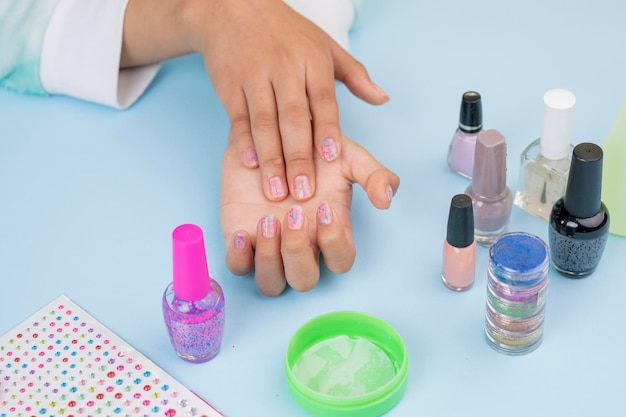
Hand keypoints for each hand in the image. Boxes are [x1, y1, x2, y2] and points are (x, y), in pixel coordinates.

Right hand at [122, 0, 388, 201]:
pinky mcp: (229, 84)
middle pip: (293, 118)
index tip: (332, 160)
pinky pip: (238, 117)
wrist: (232, 7)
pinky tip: (249, 163)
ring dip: (271, 159)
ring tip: (277, 190)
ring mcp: (254, 76)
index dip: (327, 130)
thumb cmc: (285, 31)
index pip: (323, 100)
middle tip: (304, 191)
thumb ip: (354, 75)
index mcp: (312, 60)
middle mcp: (284, 67)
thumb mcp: (324, 45)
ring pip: (264, 122)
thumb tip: (382, 98)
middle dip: (298, 157)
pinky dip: (243, 141)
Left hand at [220, 133, 398, 295]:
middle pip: (305, 280)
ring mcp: (269, 246)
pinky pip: (238, 268)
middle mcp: (300, 245)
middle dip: (298, 253)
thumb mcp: (348, 155)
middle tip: (293, 214)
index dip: (334, 243)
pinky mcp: (239, 239)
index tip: (323, 208)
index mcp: (328, 230)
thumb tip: (387, 200)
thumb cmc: (311, 147)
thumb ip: (375, 175)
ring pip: (272, 283)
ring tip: (267, 221)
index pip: (340, 260)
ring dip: (271, 259)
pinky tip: (243, 232)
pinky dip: (240, 259)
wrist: (269, 129)